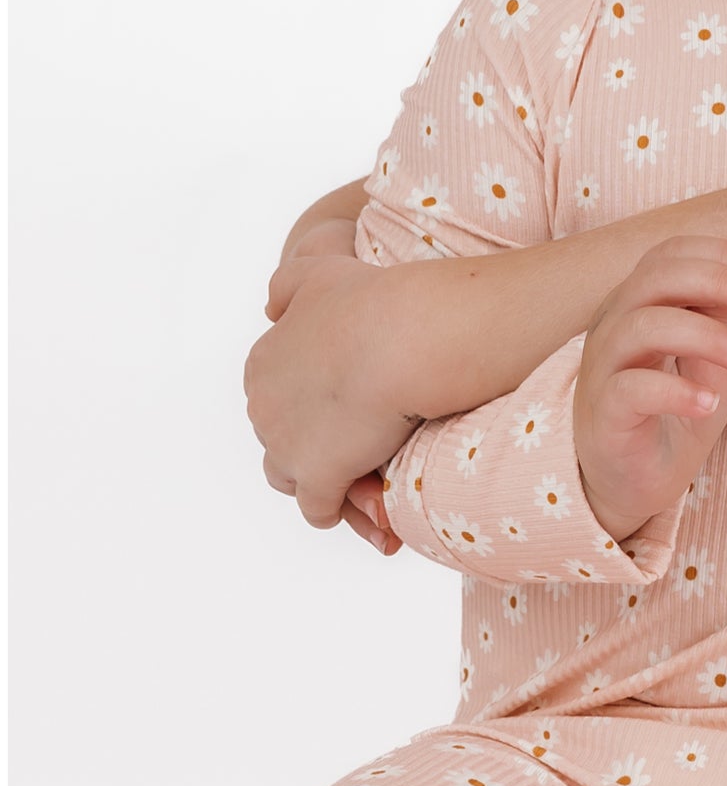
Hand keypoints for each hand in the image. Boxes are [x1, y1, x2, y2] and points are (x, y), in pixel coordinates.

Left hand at [246, 251, 418, 545]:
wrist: (405, 339)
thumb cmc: (373, 301)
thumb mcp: (318, 273)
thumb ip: (288, 286)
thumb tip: (270, 310)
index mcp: (263, 364)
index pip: (280, 397)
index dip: (318, 405)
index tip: (357, 402)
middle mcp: (263, 407)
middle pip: (283, 440)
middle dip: (321, 445)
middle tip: (370, 441)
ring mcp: (285, 446)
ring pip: (292, 478)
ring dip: (326, 480)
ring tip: (366, 480)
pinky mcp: (317, 478)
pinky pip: (320, 510)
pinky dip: (344, 510)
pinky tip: (374, 512)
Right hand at [575, 237, 726, 540]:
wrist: (633, 482)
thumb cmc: (672, 412)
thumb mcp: (707, 360)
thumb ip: (721, 321)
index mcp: (637, 304)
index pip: (668, 256)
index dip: (719, 253)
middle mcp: (614, 326)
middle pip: (654, 278)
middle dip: (717, 280)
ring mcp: (603, 368)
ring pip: (643, 326)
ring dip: (707, 335)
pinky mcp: (603, 414)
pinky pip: (631, 390)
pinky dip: (675, 391)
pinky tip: (709, 401)